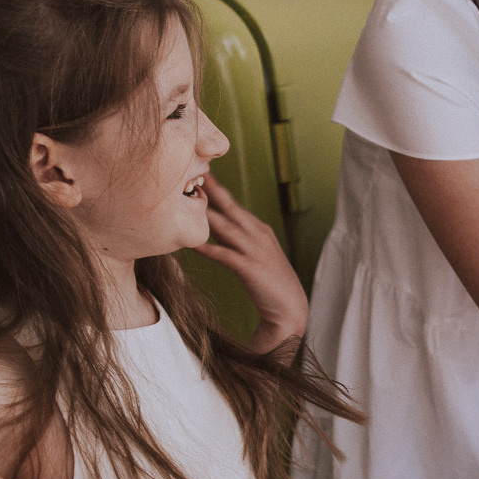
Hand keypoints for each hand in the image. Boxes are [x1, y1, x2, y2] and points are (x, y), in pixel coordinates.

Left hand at [192, 174, 307, 352]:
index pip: (235, 205)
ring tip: (189, 201)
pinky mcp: (250, 269)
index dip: (218, 189)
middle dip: (213, 190)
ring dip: (207, 214)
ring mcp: (255, 251)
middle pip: (231, 208)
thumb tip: (216, 227)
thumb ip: (238, 239)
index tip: (202, 173)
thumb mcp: (256, 253)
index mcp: (259, 230)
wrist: (289, 307)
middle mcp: (258, 235)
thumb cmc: (269, 282)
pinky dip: (208, 248)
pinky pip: (225, 255)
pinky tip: (193, 243)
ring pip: (226, 227)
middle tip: (194, 172)